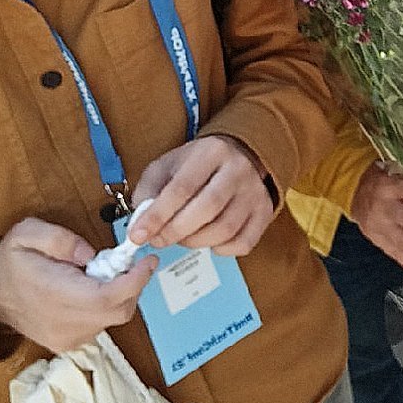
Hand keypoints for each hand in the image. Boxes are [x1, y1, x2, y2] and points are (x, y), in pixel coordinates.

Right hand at [0, 217, 156, 353]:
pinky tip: (91, 290)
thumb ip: (60, 239)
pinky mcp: (68, 344)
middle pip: (119, 311)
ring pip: (113, 319)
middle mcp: (65, 323)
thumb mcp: (27, 233)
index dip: (136, 280)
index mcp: (55, 295)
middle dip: (133, 285)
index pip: (108, 297)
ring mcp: (67, 338)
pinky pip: (102, 325)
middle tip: (126, 263)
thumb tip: (89, 254)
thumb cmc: (10, 263)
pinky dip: (106, 306)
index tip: (148, 260)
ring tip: (100, 275)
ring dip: (119, 295)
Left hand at [128, 134, 274, 256]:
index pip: (182, 187)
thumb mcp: (168, 165)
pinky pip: (243, 242)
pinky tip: (209, 240)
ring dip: (196, 242)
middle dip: (176, 231)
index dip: (157, 215)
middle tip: (158, 240)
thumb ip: (149, 190)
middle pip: (207, 208)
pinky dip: (221, 249)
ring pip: (225, 229)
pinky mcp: (264, 212)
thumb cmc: (199, 164)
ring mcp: (254, 192)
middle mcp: (237, 170)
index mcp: (211, 152)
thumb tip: (140, 223)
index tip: (137, 235)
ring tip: (182, 237)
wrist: (241, 155)